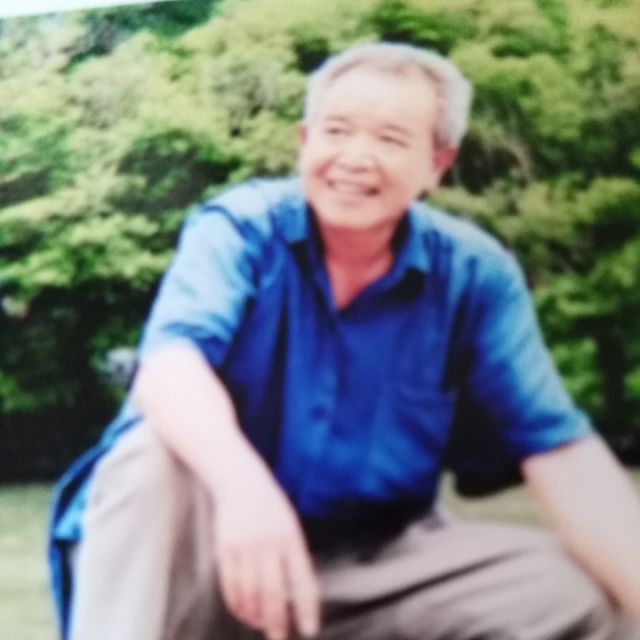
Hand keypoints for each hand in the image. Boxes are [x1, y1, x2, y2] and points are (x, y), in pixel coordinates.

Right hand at [213, 456, 320, 639]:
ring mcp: (245, 547)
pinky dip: (237, 604)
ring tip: (262, 625)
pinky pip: (230, 586)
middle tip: (279, 637)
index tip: (309, 631)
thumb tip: (297, 596)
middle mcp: (269, 544)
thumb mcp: (290, 524)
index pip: (302, 581)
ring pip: (250, 594)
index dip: (307, 609)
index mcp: (291, 538)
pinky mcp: (225, 549)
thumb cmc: (270, 506)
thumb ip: (293, 556)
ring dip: (256, 615)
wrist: (239, 480)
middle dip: (278, 621)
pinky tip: (243, 612)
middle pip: (273, 594)